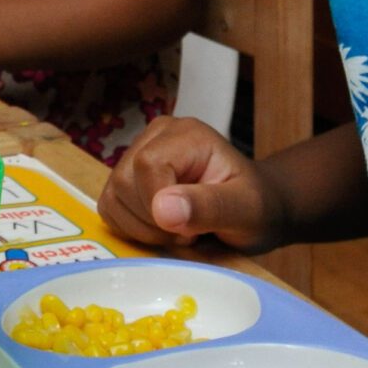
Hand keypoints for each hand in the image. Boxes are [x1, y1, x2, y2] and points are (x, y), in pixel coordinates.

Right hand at [100, 116, 282, 251]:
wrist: (258, 210)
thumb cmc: (257, 207)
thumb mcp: (245, 211)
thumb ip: (208, 207)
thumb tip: (163, 209)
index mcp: (186, 134)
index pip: (147, 165)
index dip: (160, 206)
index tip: (191, 230)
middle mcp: (157, 136)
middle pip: (124, 182)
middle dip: (153, 222)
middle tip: (190, 232)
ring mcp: (138, 154)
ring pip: (112, 197)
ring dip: (143, 228)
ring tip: (179, 230)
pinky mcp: (128, 177)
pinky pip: (110, 207)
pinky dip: (132, 228)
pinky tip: (162, 229)